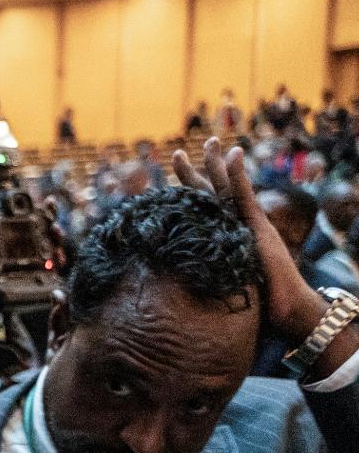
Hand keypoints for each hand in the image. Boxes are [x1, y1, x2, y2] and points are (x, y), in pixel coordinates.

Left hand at [171, 137, 327, 344]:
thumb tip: (173, 289)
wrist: (285, 310)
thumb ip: (204, 278)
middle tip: (178, 151)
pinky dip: (238, 175)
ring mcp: (248, 224)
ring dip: (218, 163)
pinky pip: (244, 197)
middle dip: (197, 172)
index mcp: (225, 237)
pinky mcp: (258, 227)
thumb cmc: (254, 305)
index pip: (202, 210)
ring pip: (228, 188)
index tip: (167, 184)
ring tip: (209, 142)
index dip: (186, 195)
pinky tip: (233, 155)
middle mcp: (236, 226)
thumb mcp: (221, 286)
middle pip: (212, 193)